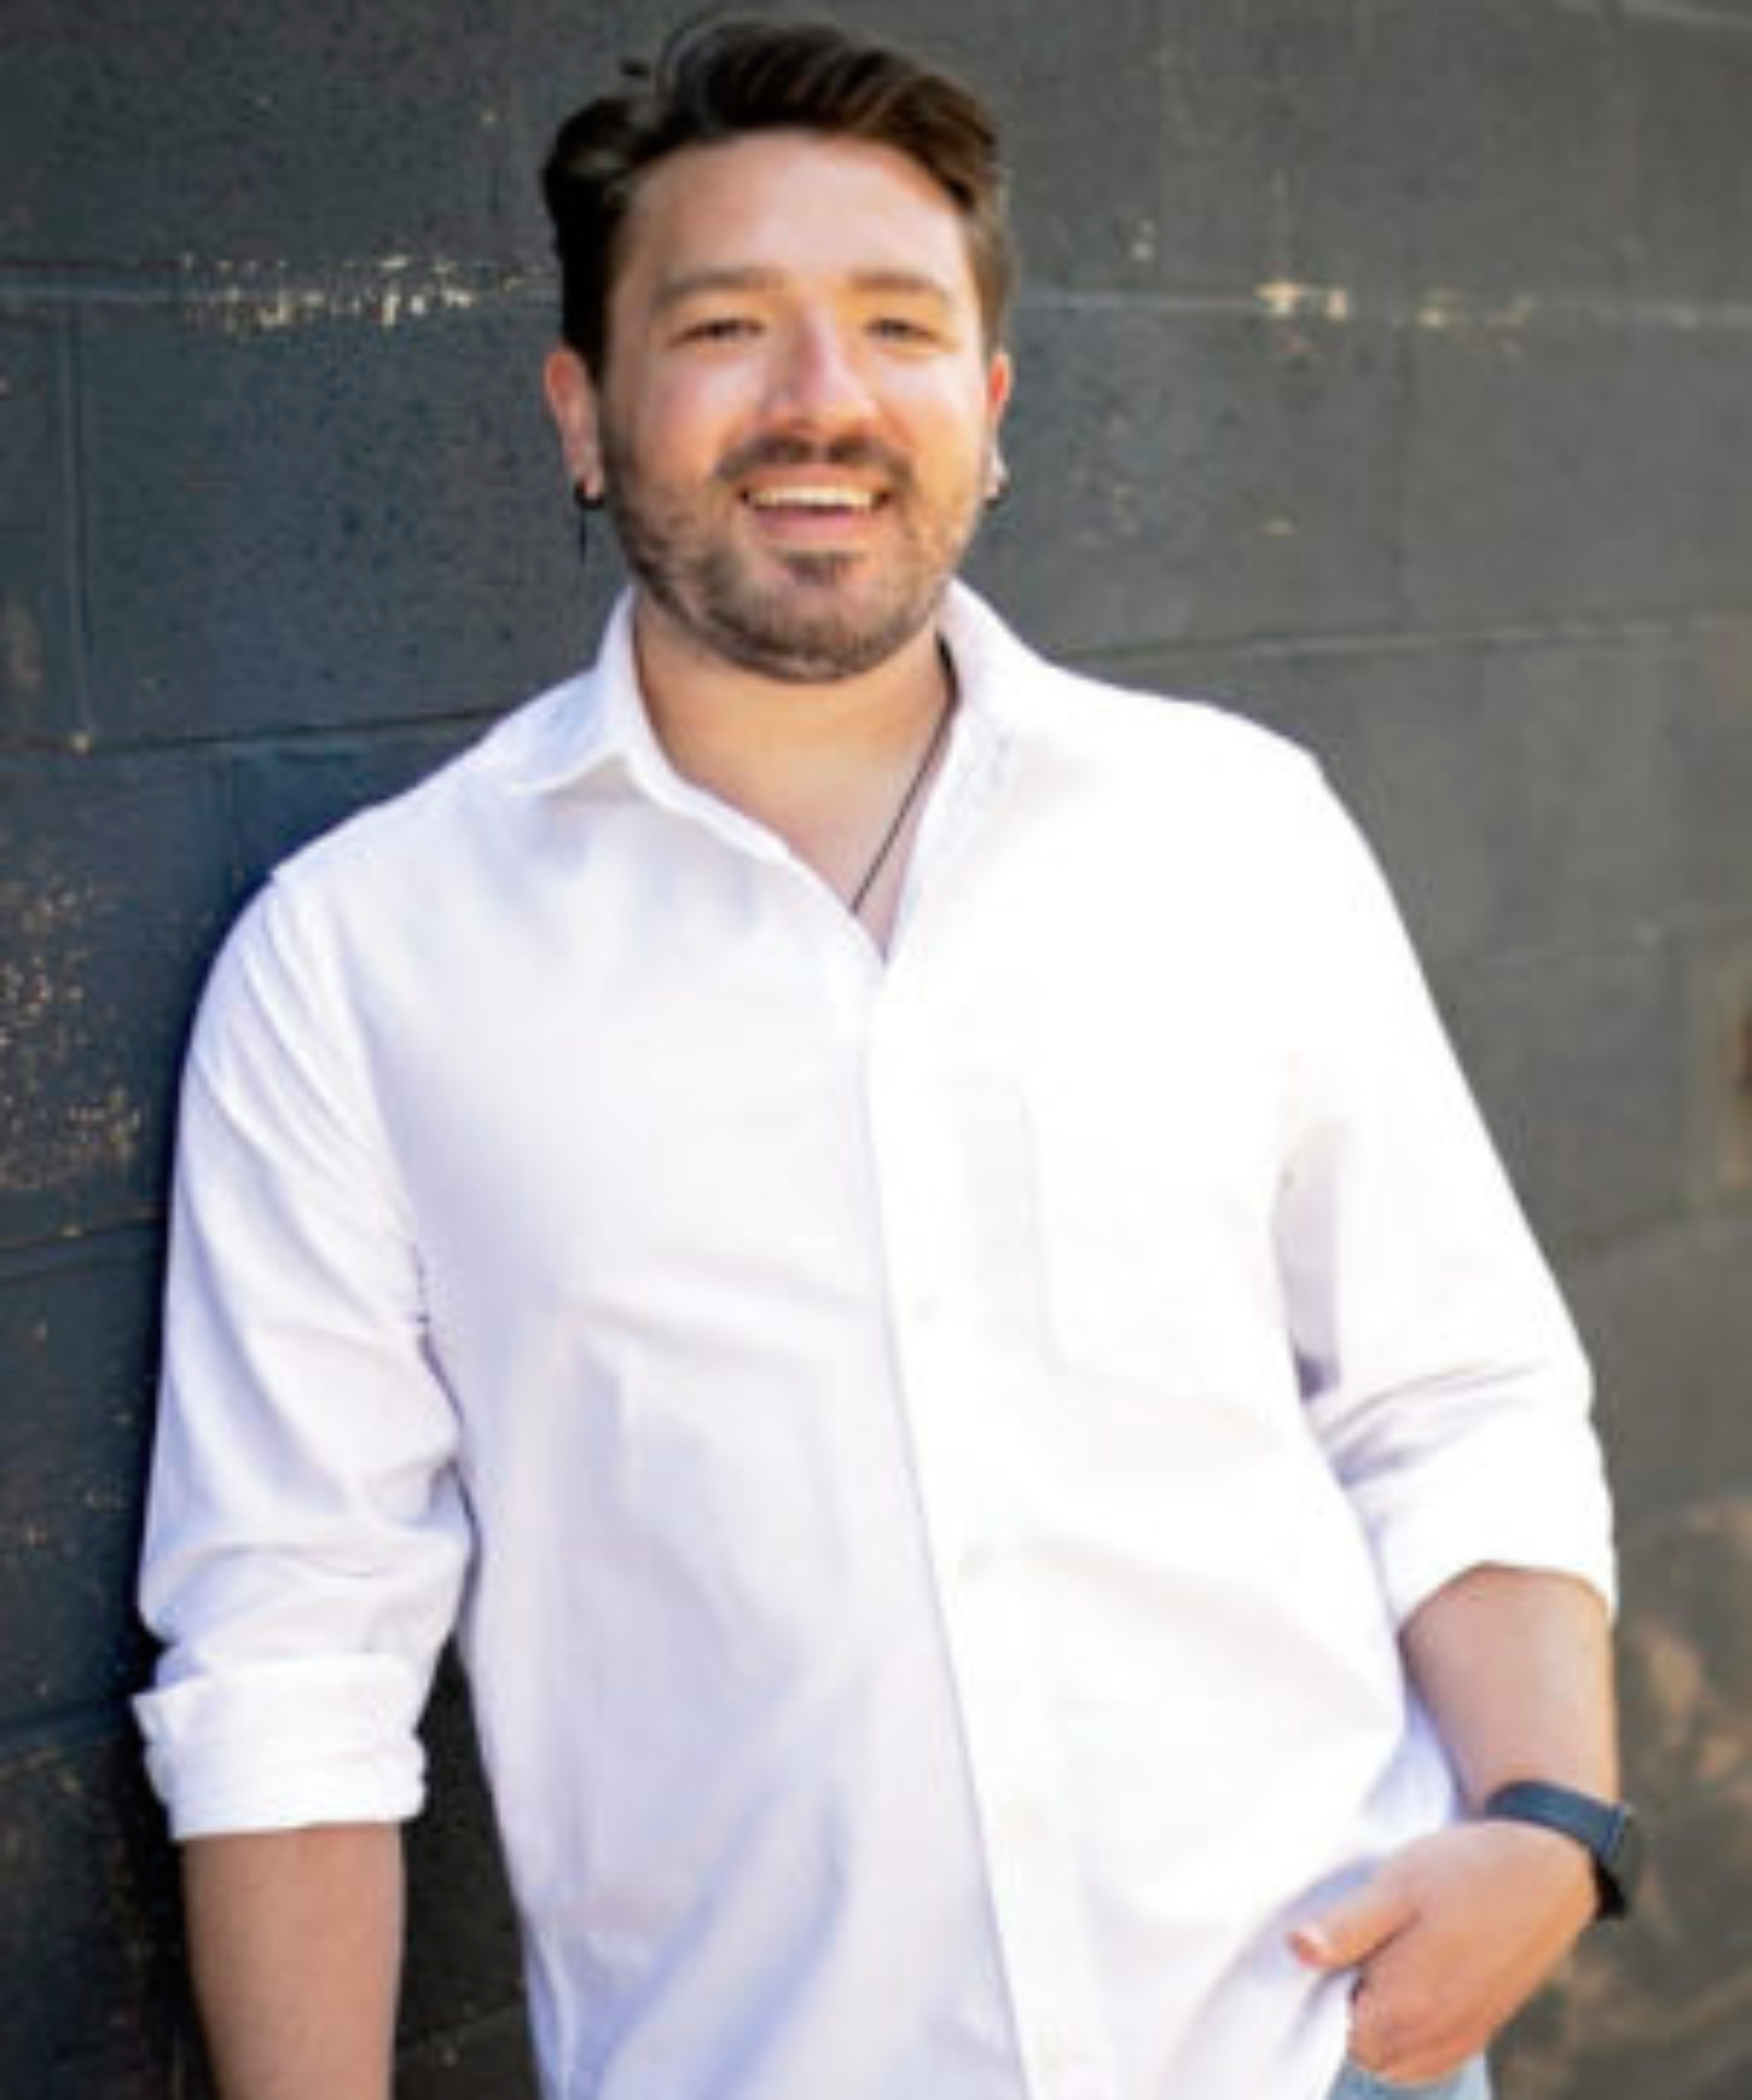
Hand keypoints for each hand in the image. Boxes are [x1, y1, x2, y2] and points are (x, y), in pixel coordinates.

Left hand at [1288, 1821, 1597, 2083]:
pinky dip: (1412, 2037)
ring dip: (1382, 2026)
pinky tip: (1413, 1986)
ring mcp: (1465, 2036)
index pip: (1336, 2036)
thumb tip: (1297, 1952)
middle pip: (1366, 2052)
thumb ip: (1344, 1928)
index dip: (1324, 1996)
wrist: (1545, 1864)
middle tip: (1363, 1950)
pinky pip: (1430, 2058)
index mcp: (1407, 2006)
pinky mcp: (1484, 2028)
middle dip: (1351, 2013)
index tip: (1336, 1950)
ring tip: (1390, 1961)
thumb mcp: (1393, 1886)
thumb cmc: (1464, 1869)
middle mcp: (1436, 2036)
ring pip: (1398, 2060)